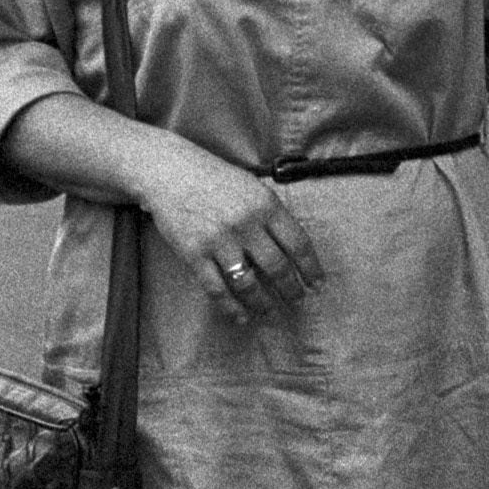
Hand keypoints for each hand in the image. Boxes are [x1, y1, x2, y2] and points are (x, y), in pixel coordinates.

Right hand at [137, 140, 324, 326]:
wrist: (170, 172)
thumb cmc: (216, 179)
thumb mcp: (254, 188)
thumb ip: (272, 215)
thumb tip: (292, 248)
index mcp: (266, 205)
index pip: (298, 243)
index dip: (311, 268)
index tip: (318, 284)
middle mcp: (246, 224)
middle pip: (278, 267)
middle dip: (291, 289)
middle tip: (298, 300)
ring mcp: (220, 241)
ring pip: (249, 283)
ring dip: (263, 303)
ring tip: (271, 312)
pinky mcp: (195, 254)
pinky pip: (217, 288)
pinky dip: (231, 307)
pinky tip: (241, 316)